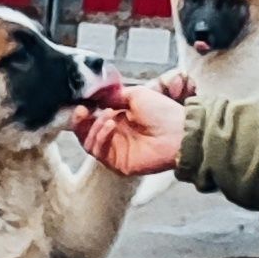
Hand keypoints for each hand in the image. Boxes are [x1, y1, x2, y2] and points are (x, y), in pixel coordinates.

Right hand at [72, 82, 187, 175]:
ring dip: (94, 127)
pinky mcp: (116, 163)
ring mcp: (114, 151)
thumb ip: (112, 95)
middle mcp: (113, 136)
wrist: (178, 131)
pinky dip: (100, 137)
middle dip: (80, 121)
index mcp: (116, 120)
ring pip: (88, 143)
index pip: (90, 119)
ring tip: (108, 116)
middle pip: (84, 133)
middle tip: (82, 110)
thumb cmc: (163, 112)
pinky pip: (98, 152)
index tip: (80, 103)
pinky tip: (111, 125)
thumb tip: (93, 94)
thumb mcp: (135, 95)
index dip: (82, 112)